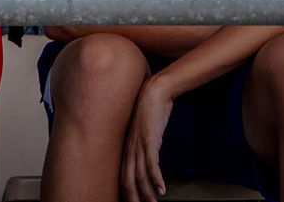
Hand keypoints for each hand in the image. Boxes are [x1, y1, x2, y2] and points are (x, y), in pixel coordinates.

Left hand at [121, 77, 171, 201]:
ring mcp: (139, 145)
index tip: (130, 201)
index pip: (122, 175)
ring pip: (139, 175)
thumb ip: (145, 145)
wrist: (153, 92)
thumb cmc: (149, 111)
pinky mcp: (149, 141)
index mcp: (127, 147)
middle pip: (127, 180)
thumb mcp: (144, 132)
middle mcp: (130, 148)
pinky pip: (151, 164)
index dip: (125, 191)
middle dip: (133, 197)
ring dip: (147, 192)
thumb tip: (151, 157)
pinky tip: (160, 189)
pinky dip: (156, 179)